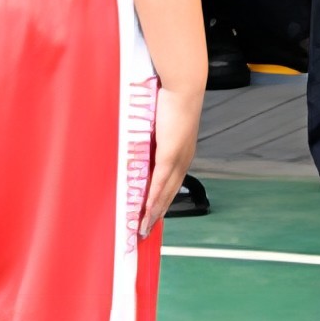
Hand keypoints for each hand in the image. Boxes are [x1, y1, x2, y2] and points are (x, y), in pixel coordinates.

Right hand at [141, 80, 200, 238]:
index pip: (171, 184)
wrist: (183, 88)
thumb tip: (136, 147)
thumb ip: (149, 140)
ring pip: (165, 192)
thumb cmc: (170, 103)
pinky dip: (153, 197)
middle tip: (144, 232)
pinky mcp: (169, 153)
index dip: (162, 202)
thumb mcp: (159, 127)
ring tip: (142, 228)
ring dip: (153, 211)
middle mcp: (183, 159)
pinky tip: (146, 210)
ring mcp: (178, 158)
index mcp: (182, 154)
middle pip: (169, 194)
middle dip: (156, 214)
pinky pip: (160, 180)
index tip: (152, 217)